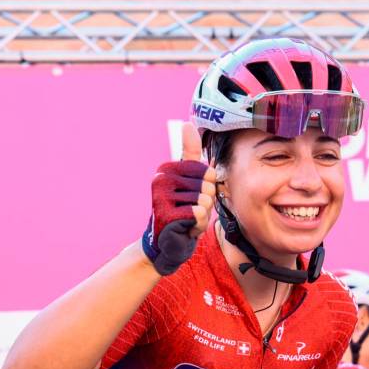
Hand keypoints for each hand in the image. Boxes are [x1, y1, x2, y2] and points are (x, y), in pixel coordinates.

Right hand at [141, 123, 215, 274]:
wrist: (166, 245)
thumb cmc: (182, 211)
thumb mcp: (189, 182)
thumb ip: (190, 154)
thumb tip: (187, 123)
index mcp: (167, 169)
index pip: (207, 171)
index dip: (208, 188)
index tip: (193, 197)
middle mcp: (161, 180)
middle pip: (207, 186)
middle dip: (206, 203)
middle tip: (190, 212)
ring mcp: (161, 198)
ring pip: (205, 201)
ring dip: (202, 217)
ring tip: (188, 221)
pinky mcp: (166, 215)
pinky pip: (199, 214)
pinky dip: (198, 226)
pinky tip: (186, 229)